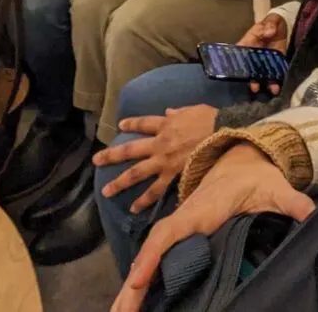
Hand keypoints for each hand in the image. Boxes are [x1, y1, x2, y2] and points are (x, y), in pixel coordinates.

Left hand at [94, 105, 217, 212]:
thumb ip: (178, 112)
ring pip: (136, 172)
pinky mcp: (172, 174)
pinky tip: (133, 209)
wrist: (221, 133)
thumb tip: (169, 111)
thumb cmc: (210, 118)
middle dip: (112, 155)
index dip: (131, 124)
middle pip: (130, 149)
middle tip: (96, 161)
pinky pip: (155, 190)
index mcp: (165, 124)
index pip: (144, 123)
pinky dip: (144, 200)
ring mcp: (164, 160)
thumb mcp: (193, 109)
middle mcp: (159, 143)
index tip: (120, 125)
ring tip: (106, 191)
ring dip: (120, 182)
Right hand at [110, 144, 313, 311]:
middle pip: (152, 248)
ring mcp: (182, 223)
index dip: (152, 256)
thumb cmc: (259, 174)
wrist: (246, 154)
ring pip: (150, 253)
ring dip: (132, 282)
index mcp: (202, 209)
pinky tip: (133, 296)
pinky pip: (157, 253)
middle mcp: (186, 216)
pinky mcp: (183, 230)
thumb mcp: (275, 187)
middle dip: (133, 281)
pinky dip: (142, 273)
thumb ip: (291, 201)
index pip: (171, 232)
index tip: (137, 280)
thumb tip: (308, 212)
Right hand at [237, 13, 287, 95]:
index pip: (239, 54)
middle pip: (249, 69)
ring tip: (271, 89)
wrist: (283, 27)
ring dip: (265, 83)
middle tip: (254, 87)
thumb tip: (269, 31)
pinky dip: (275, 82)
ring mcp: (264, 63)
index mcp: (248, 44)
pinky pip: (274, 75)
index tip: (237, 72)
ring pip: (261, 75)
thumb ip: (269, 25)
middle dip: (251, 79)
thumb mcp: (271, 21)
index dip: (236, 64)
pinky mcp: (275, 66)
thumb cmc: (272, 23)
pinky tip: (277, 88)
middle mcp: (253, 56)